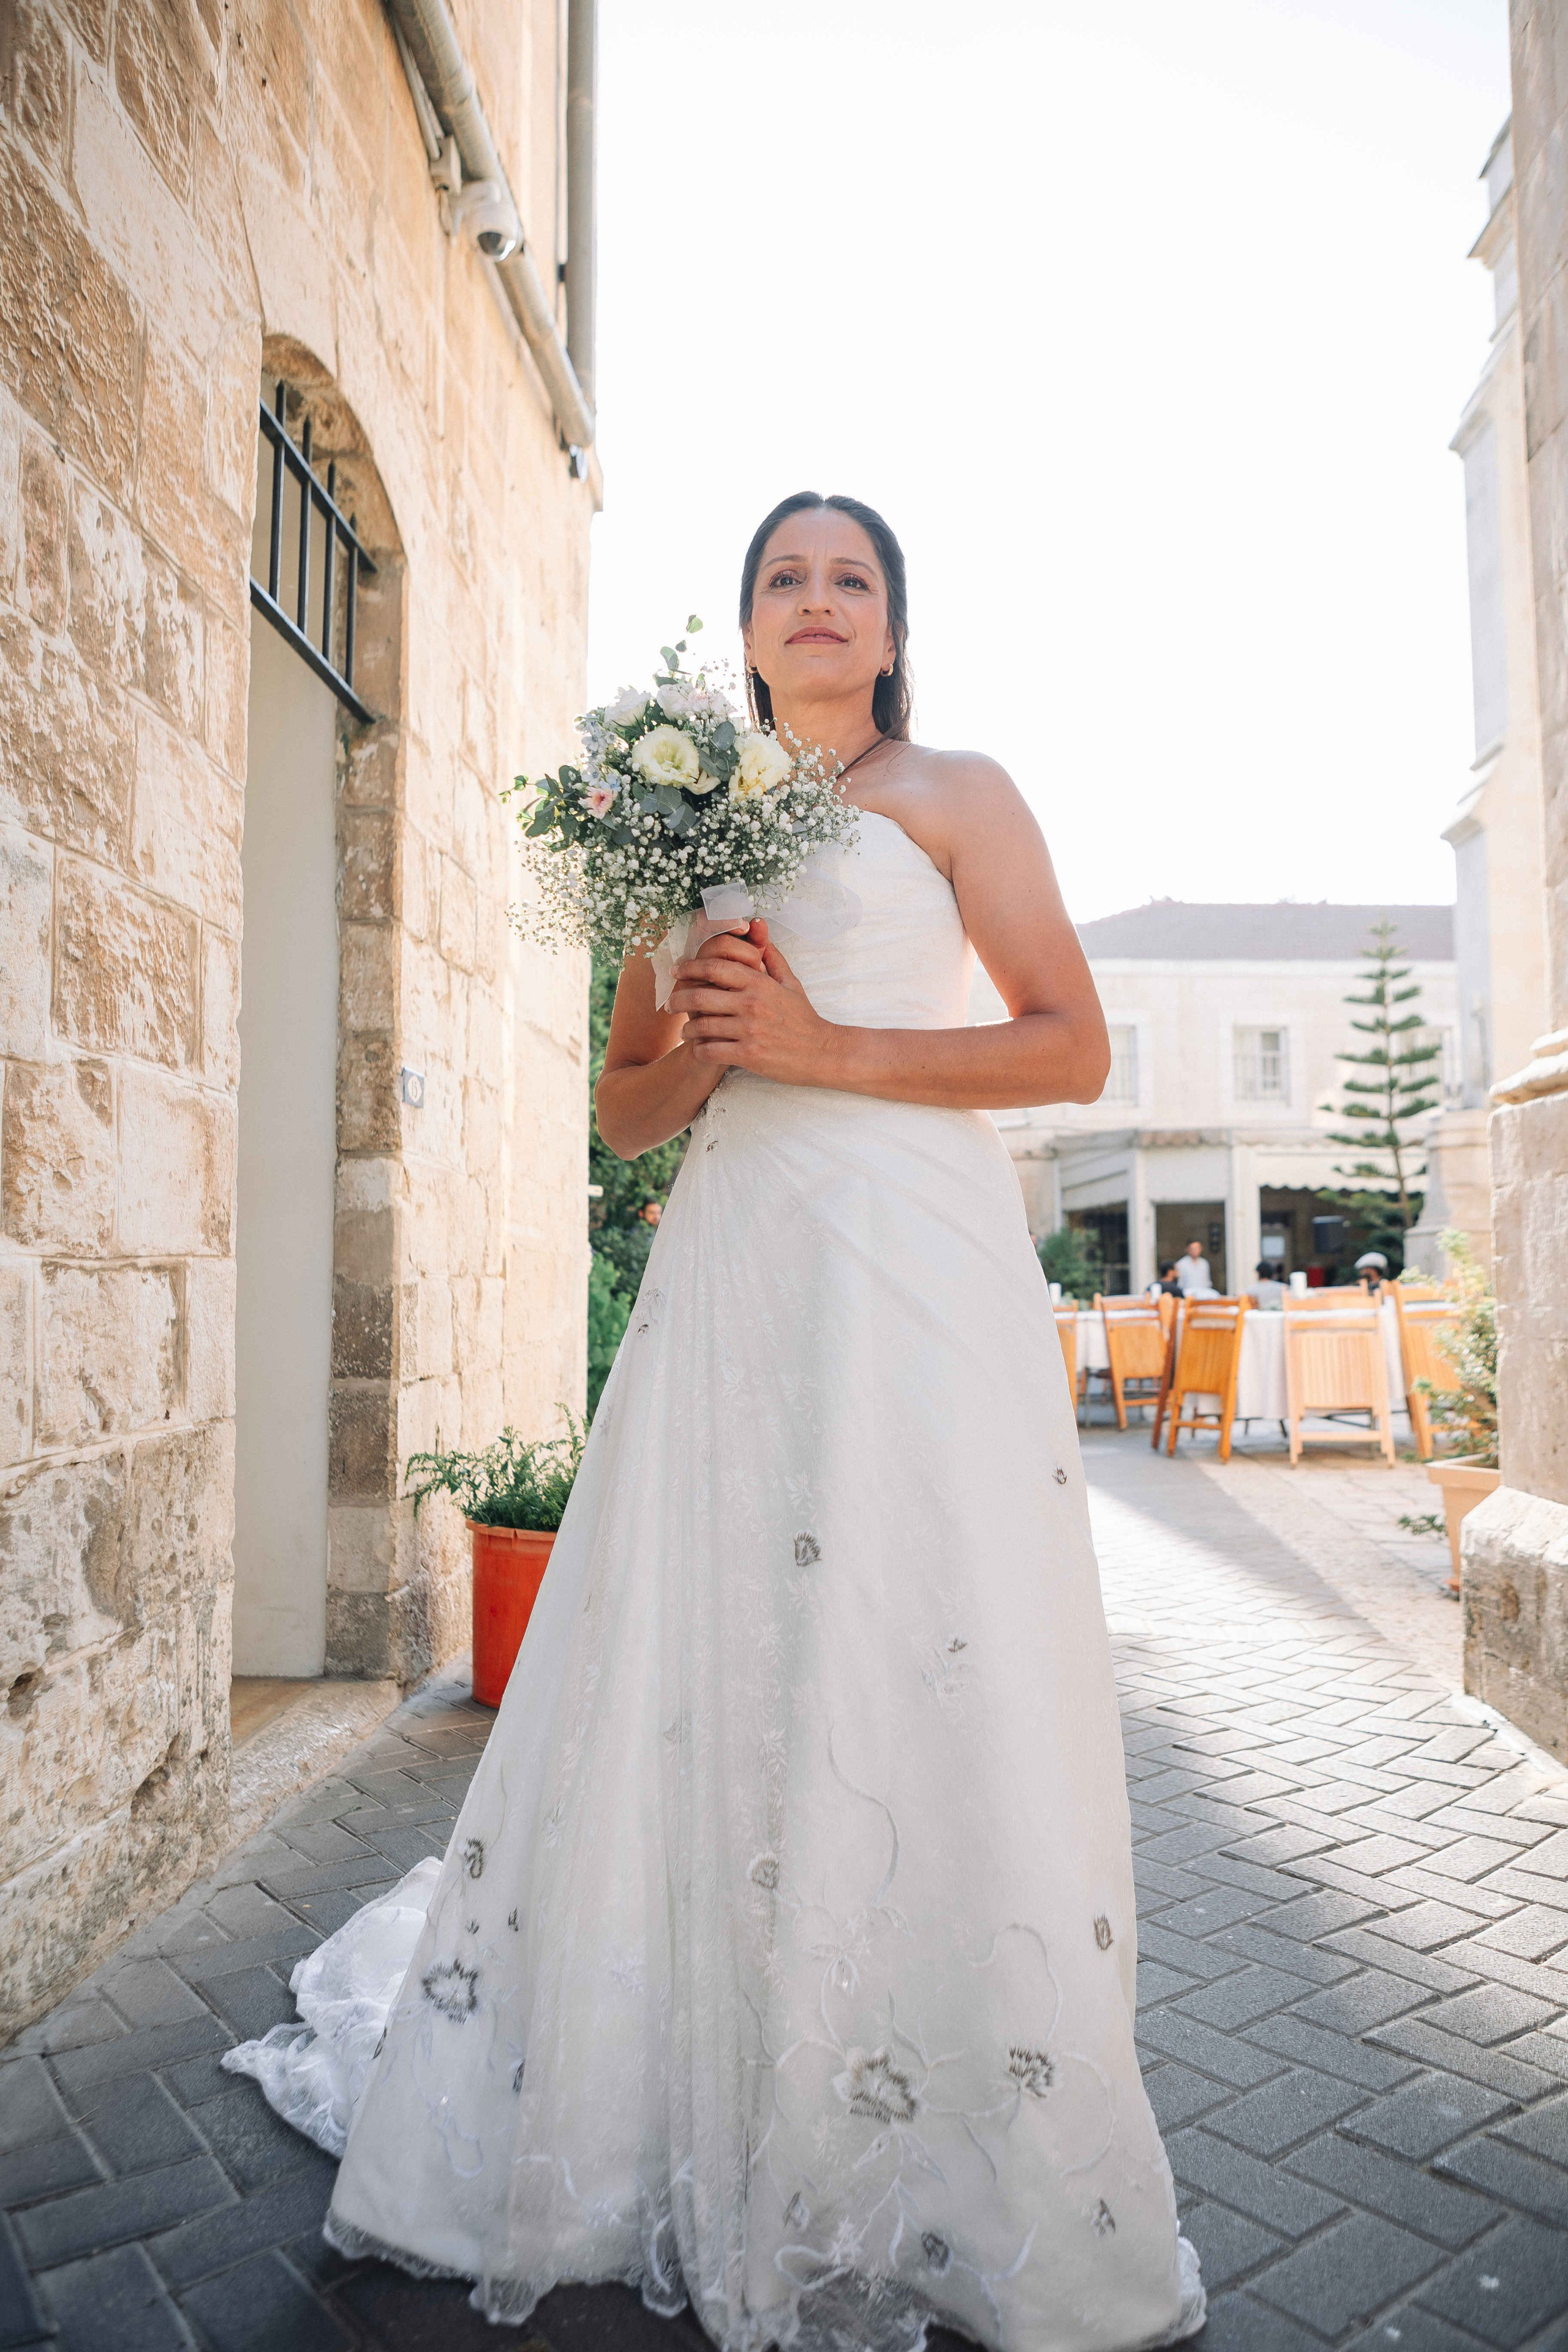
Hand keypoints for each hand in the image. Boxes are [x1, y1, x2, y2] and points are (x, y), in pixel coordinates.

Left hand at [668, 920, 831, 1082]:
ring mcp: (749, 1030)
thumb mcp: (790, 983)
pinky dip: (699, 1050)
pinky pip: (711, 1051)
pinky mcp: (748, 1055)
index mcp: (759, 983)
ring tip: (684, 1031)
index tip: (676, 972)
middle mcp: (751, 1004)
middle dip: (677, 1000)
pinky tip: (699, 1049)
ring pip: (701, 1026)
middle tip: (669, 1005)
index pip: (714, 968)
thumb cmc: (804, 1018)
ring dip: (687, 1030)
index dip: (689, 968)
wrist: (822, 1053)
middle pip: (699, 997)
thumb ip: (771, 958)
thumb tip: (759, 930)